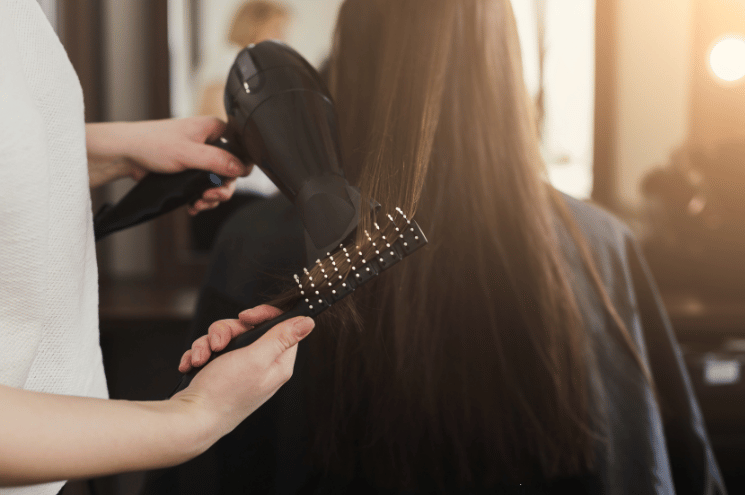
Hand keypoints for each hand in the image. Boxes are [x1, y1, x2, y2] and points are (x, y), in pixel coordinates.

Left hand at [86, 118, 252, 213]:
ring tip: (199, 203)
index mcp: (214, 130)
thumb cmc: (152, 143)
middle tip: (211, 196)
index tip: (230, 181)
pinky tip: (193, 204)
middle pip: (230, 171)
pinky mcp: (190, 171)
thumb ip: (217, 161)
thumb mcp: (189, 153)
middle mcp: (210, 143)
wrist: (127, 154)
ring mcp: (200, 158)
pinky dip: (201, 199)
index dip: (240, 168)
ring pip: (217, 182)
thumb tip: (241, 168)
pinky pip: (204, 188)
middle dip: (222, 189)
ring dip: (211, 197)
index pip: (241, 149)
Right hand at [173, 305, 313, 436]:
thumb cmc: (224, 392)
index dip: (263, 316)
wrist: (191, 419)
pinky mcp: (220, 374)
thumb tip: (309, 322)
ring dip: (207, 344)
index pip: (282, 326)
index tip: (245, 317)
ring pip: (225, 338)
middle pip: (248, 329)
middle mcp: (261, 366)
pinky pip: (211, 351)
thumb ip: (282, 337)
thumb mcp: (256, 358)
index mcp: (278, 363)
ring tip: (200, 360)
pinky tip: (192, 366)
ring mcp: (239, 371)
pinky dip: (199, 355)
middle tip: (218, 345)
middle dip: (226, 332)